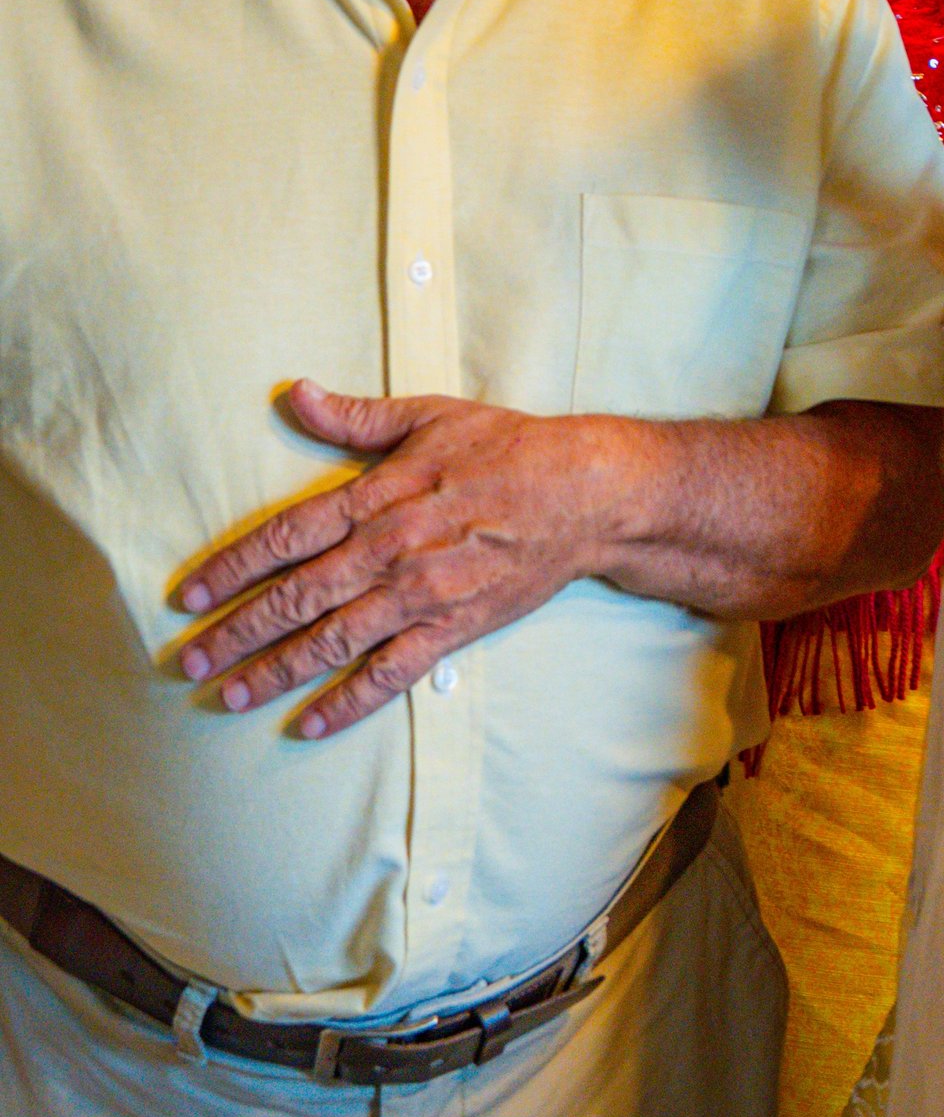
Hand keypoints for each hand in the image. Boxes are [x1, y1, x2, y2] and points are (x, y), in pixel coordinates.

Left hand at [171, 382, 622, 734]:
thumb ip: (355, 417)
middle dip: (235, 631)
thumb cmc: (507, 448)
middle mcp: (390, 550)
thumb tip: (295, 394)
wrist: (582, 493)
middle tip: (188, 661)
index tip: (188, 595)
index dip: (230, 567)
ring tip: (230, 694)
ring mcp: (420, 594)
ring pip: (332, 640)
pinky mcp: (452, 627)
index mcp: (378, 497)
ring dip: (276, 670)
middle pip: (295, 597)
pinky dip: (348, 701)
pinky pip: (390, 673)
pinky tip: (309, 722)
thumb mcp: (429, 415)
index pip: (286, 536)